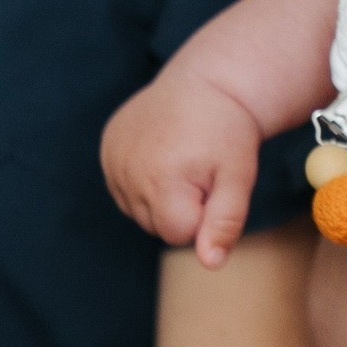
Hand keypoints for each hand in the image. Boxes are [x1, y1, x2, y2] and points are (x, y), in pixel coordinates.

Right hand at [102, 67, 262, 268]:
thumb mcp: (239, 176)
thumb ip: (225, 222)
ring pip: (138, 208)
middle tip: (201, 168)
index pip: (179, 234)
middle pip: (156, 224)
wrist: (208, 82)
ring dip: (161, 193)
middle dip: (182, 206)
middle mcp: (127, 174)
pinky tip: (164, 151)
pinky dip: (144, 177)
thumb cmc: (228, 131)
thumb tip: (210, 264)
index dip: (204, 214)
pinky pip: (124, 185)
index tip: (215, 181)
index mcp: (161, 182)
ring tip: (183, 159)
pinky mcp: (107, 148)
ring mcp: (112, 160)